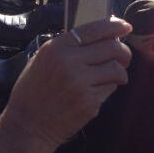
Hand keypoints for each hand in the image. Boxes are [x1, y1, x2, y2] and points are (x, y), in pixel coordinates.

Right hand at [0, 18, 131, 149]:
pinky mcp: (90, 101)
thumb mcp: (42, 60)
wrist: (27, 126)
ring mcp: (81, 82)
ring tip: (113, 76)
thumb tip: (100, 36)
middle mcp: (69, 62)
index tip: (125, 27)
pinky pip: (110, 88)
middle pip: (112, 48)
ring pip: (116, 69)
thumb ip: (68, 47)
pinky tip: (97, 92)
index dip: (115, 26)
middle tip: (124, 57)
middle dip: (124, 52)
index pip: (94, 29)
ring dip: (120, 72)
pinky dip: (108, 89)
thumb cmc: (33, 92)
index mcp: (56, 48)